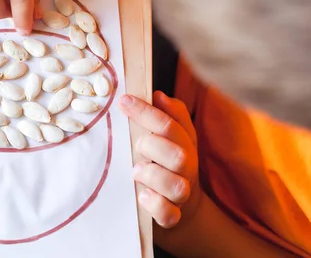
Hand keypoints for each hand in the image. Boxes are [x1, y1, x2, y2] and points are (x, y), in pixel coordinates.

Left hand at [120, 91, 203, 228]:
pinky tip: (142, 196)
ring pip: (175, 186)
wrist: (183, 208)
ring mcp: (180, 193)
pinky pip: (169, 214)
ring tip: (136, 171)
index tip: (124, 101)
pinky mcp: (172, 216)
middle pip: (178, 155)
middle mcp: (186, 168)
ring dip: (153, 176)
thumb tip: (158, 94)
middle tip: (138, 145)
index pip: (170, 124)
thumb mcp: (170, 137)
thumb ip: (167, 115)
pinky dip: (156, 205)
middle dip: (154, 146)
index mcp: (184, 144)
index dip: (146, 111)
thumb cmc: (166, 163)